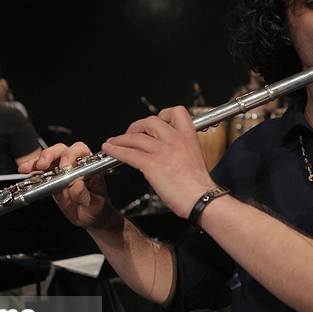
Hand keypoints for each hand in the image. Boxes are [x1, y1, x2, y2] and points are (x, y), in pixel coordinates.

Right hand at [18, 142, 122, 230]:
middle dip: (50, 155)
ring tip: (26, 168)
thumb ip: (84, 195)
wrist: (91, 218)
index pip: (81, 151)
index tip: (64, 164)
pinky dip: (32, 174)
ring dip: (36, 162)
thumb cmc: (97, 209)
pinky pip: (40, 174)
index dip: (71, 154)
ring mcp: (62, 173)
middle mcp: (75, 166)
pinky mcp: (52, 181)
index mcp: (90, 167)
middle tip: (42, 164)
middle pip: (62, 151)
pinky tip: (25, 175)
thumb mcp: (94, 205)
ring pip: (49, 160)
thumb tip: (76, 184)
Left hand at [101, 106, 217, 218]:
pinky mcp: (152, 164)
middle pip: (150, 122)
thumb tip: (169, 151)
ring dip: (120, 139)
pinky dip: (116, 150)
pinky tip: (110, 150)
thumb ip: (182, 149)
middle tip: (130, 134)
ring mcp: (163, 151)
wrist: (202, 199)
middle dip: (136, 126)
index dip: (162, 114)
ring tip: (113, 142)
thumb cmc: (200, 185)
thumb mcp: (196, 158)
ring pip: (135, 137)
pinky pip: (129, 153)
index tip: (155, 122)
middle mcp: (175, 140)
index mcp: (188, 137)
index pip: (175, 112)